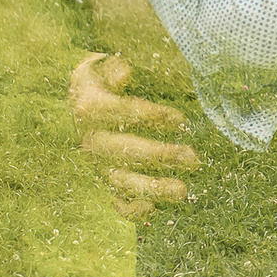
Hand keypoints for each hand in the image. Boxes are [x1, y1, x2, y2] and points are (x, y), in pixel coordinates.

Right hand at [69, 52, 198, 222]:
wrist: (82, 98)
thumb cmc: (105, 77)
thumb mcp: (104, 65)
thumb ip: (115, 68)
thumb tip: (124, 73)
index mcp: (91, 108)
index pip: (121, 113)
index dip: (150, 116)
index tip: (179, 119)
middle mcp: (91, 140)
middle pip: (124, 151)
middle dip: (160, 156)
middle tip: (194, 159)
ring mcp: (98, 164)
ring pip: (121, 181)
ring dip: (152, 189)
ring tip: (183, 192)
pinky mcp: (105, 179)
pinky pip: (115, 199)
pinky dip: (131, 209)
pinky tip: (153, 211)